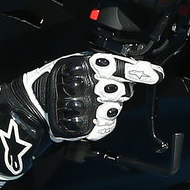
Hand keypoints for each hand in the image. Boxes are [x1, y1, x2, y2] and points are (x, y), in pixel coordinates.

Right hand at [23, 51, 163, 141]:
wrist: (35, 104)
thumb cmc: (59, 80)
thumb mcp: (77, 62)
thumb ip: (105, 64)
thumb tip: (137, 68)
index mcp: (87, 67)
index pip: (119, 67)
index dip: (139, 71)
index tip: (155, 74)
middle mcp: (88, 87)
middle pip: (123, 90)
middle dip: (119, 90)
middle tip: (103, 89)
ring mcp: (87, 109)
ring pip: (115, 109)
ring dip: (109, 106)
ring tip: (92, 103)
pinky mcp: (85, 127)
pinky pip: (107, 126)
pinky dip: (102, 122)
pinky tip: (89, 116)